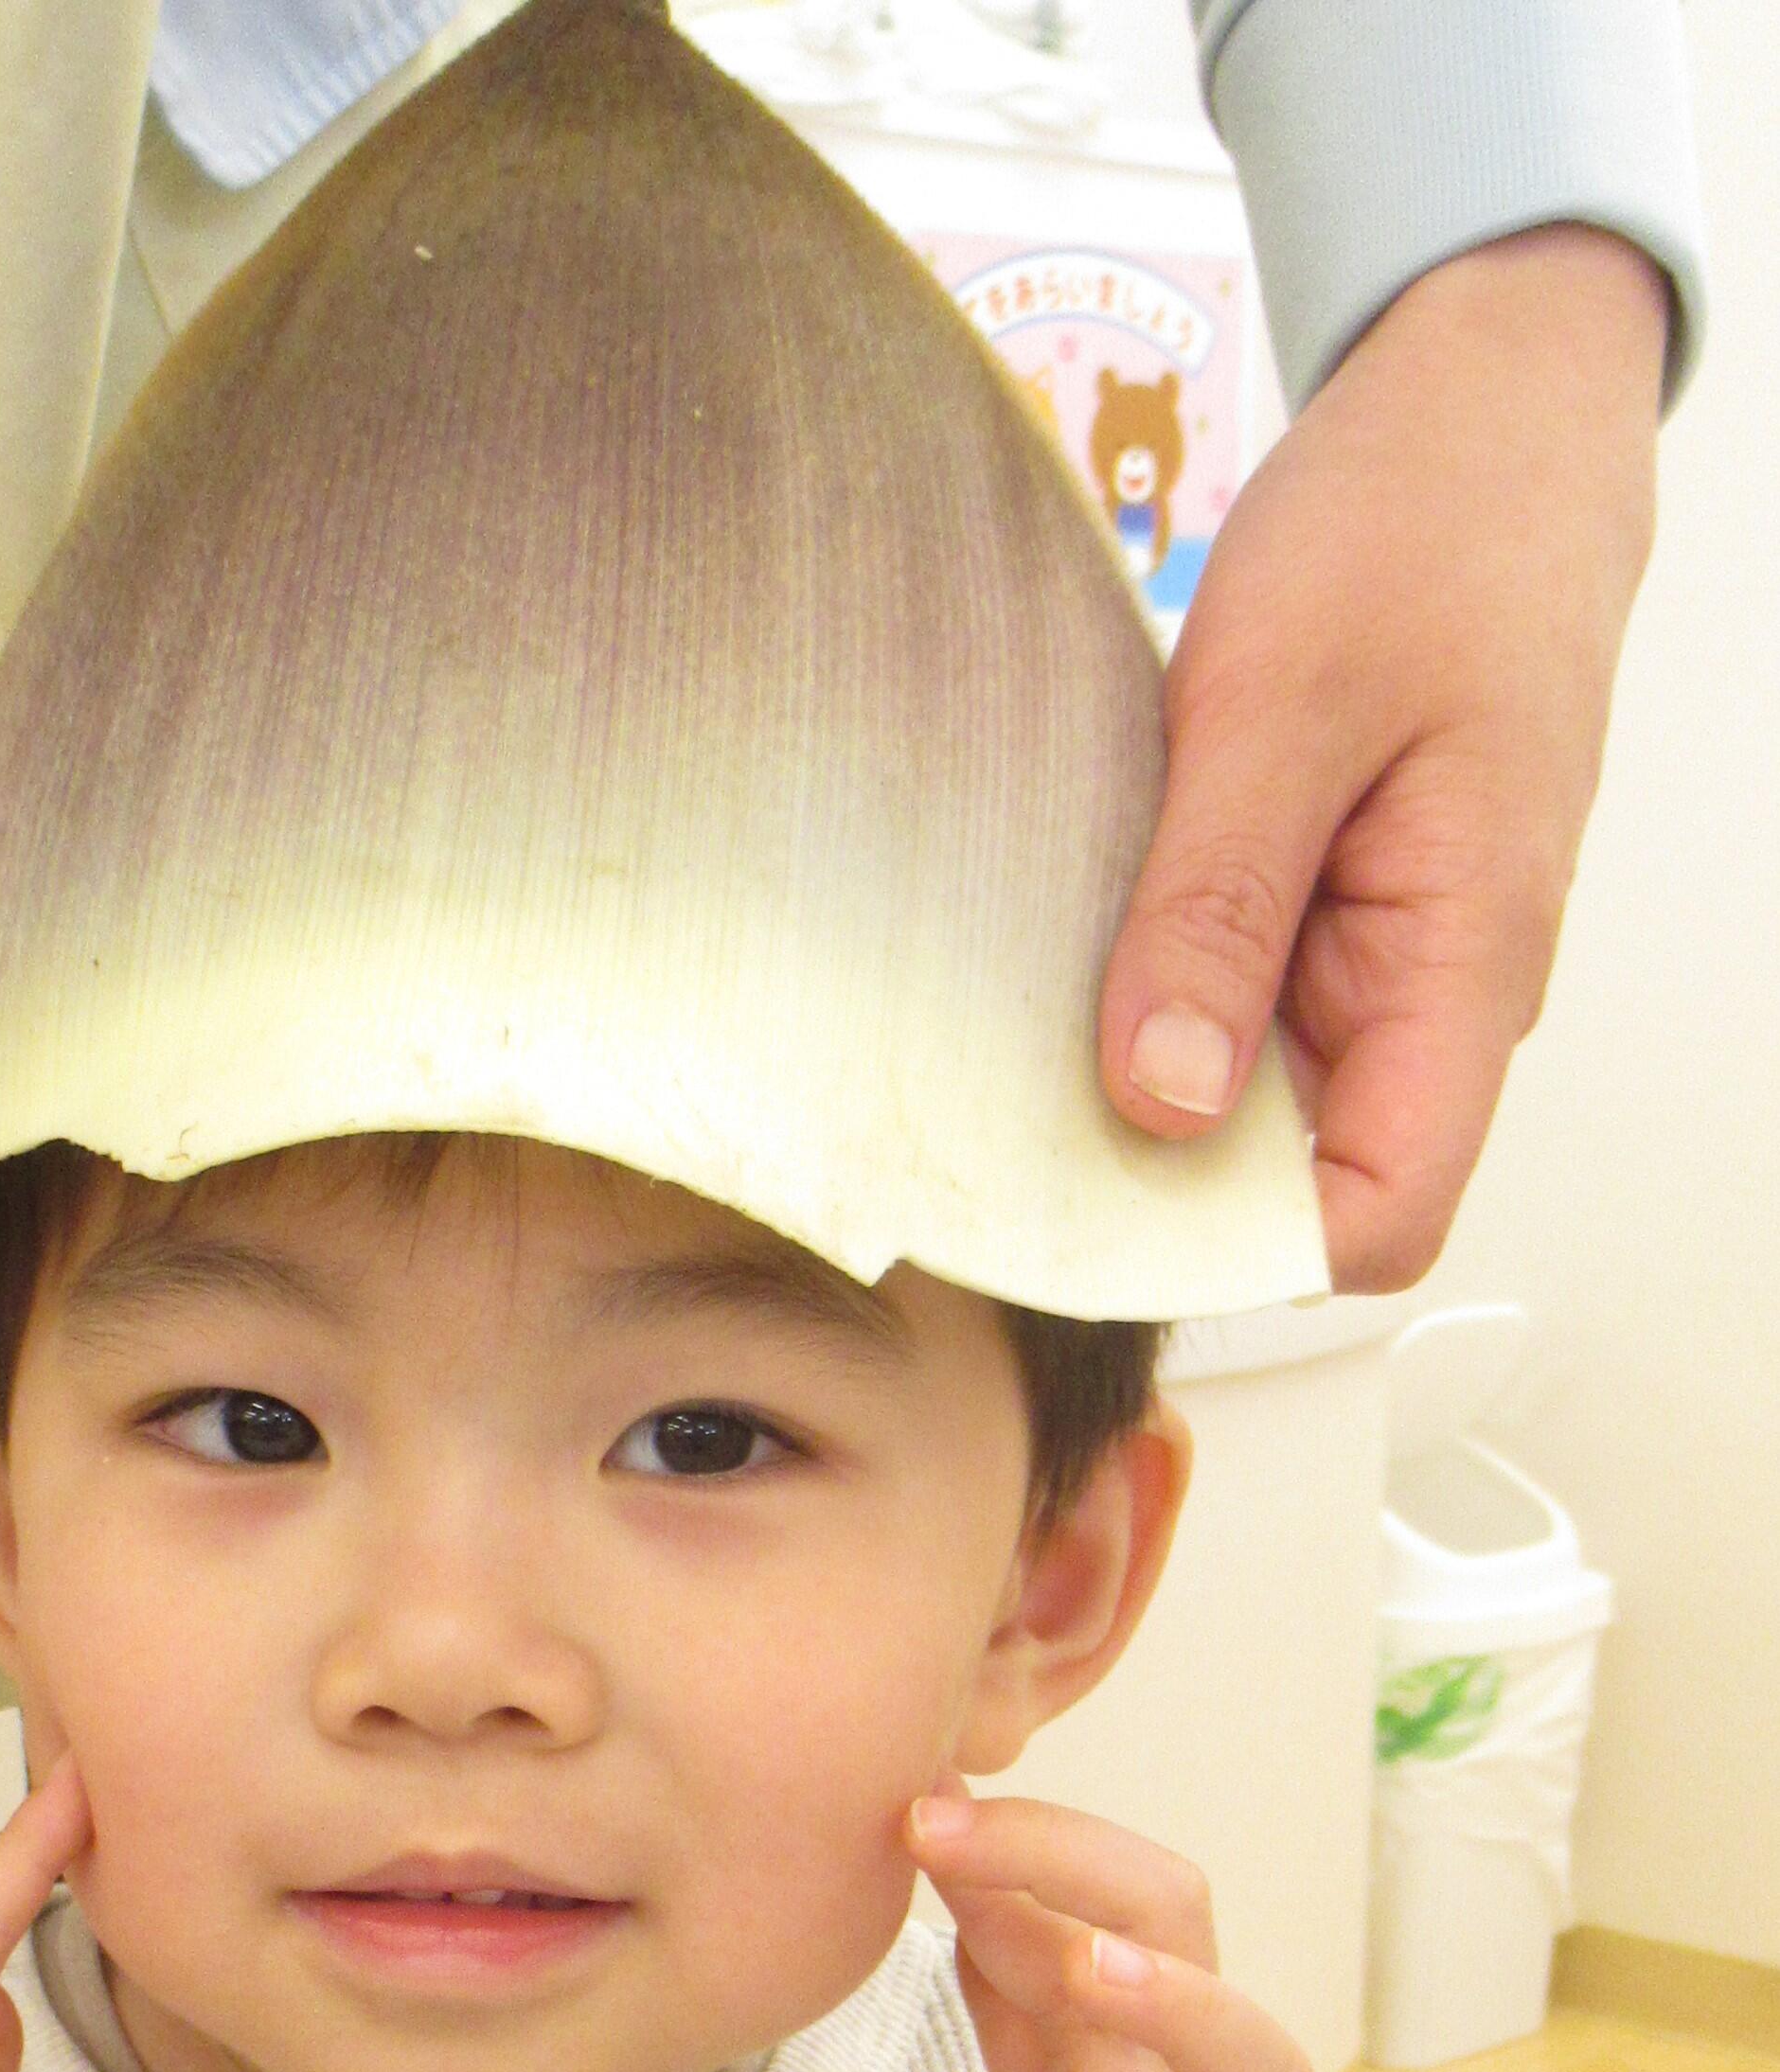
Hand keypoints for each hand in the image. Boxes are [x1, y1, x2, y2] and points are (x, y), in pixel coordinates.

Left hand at [906, 1785, 1392, 2071]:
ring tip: (1087, 1972)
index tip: (914, 1796)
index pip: (1116, 1887)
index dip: (1023, 1832)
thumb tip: (964, 1869)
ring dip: (1172, 2011)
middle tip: (944, 1830)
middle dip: (1078, 1865)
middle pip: (1184, 1934)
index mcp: (1143, 2039)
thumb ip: (1021, 1995)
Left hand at [1099, 225, 1668, 1288]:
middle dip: (1156, 1176)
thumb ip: (1218, 909)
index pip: (1373, 1219)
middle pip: (1293, 1184)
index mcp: (1463, 966)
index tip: (1085, 1208)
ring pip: (1251, 1099)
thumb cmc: (1426, 524)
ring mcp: (1379, 956)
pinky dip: (1152, 995)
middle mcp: (1431, 993)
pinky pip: (1234, 1004)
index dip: (1234, 1248)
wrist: (1489, 408)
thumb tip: (1157, 1100)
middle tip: (998, 1115)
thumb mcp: (1284, 706)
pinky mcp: (1328, 909)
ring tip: (1019, 1018)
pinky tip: (1070, 947)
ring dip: (1139, 1080)